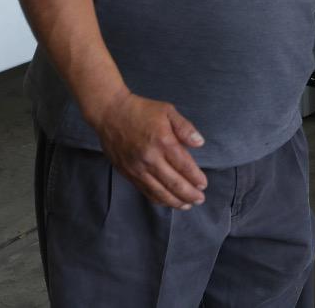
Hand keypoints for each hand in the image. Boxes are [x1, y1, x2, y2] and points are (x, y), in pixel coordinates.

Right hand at [90, 91, 208, 209]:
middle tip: (200, 199)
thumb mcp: (168, 111)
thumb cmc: (141, 110)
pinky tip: (167, 201)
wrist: (110, 113)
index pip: (184, 166)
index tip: (204, 185)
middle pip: (174, 183)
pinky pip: (145, 190)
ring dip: (175, 201)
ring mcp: (137, 168)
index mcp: (163, 142)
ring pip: (159, 191)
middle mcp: (150, 158)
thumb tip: (200, 143)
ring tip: (187, 205)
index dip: (196, 178)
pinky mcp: (128, 173)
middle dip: (189, 194)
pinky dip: (158, 199)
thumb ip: (185, 127)